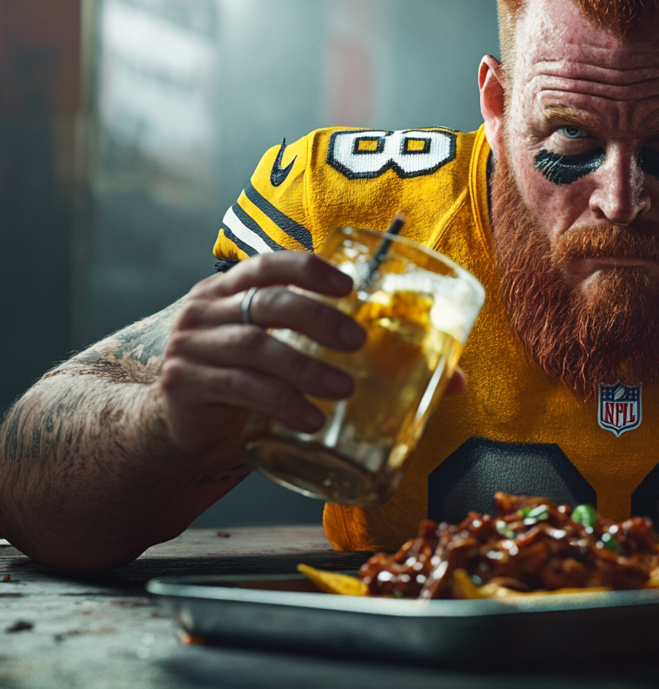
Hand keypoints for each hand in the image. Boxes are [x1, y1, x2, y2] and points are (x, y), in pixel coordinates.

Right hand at [154, 253, 466, 459]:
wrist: (174, 425)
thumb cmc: (247, 382)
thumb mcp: (289, 358)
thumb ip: (348, 356)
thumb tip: (452, 381)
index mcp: (235, 289)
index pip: (270, 263)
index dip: (310, 268)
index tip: (349, 285)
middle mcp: (208, 308)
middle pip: (269, 302)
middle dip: (319, 318)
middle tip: (358, 342)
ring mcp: (192, 345)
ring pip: (255, 347)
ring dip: (305, 367)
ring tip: (344, 389)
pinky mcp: (185, 384)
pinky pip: (237, 388)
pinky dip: (279, 402)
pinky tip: (310, 419)